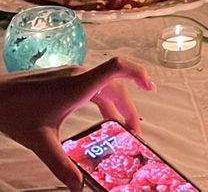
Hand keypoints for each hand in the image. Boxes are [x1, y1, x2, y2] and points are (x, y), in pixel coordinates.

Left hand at [0, 55, 154, 191]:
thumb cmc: (15, 112)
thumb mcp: (41, 142)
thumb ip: (62, 165)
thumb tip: (79, 186)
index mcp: (78, 85)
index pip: (116, 68)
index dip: (137, 73)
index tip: (151, 86)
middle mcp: (79, 76)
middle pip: (115, 85)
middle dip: (129, 108)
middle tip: (134, 132)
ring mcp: (72, 76)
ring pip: (105, 87)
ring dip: (117, 105)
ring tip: (122, 127)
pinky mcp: (65, 79)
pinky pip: (93, 87)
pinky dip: (103, 103)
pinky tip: (102, 120)